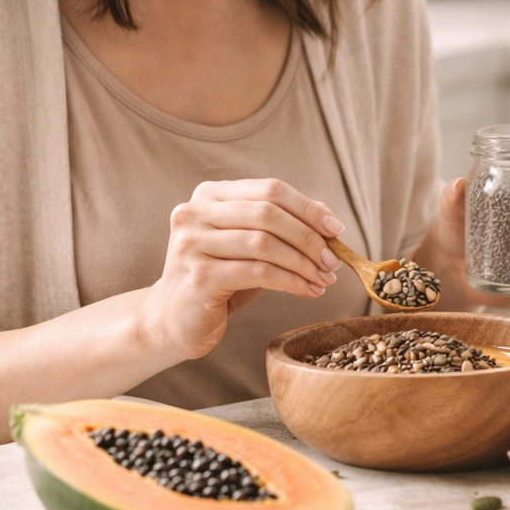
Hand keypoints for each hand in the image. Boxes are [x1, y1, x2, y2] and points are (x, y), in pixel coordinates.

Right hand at [139, 179, 345, 359]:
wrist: (173, 319)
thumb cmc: (219, 278)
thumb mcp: (250, 245)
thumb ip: (281, 225)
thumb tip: (328, 218)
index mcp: (209, 194)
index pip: (270, 189)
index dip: (308, 208)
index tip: (336, 229)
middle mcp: (194, 212)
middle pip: (269, 214)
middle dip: (309, 238)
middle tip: (333, 261)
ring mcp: (192, 244)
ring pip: (265, 244)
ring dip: (304, 263)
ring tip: (324, 278)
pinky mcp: (198, 276)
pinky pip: (258, 273)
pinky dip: (292, 282)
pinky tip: (309, 291)